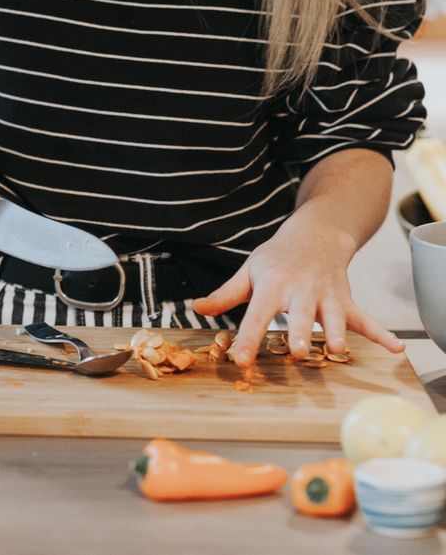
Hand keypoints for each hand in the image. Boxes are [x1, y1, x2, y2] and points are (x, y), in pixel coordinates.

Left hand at [191, 213, 404, 367]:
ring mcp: (326, 295)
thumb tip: (196, 308)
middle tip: (298, 352)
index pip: (256, 315)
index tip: (240, 360)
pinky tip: (396, 350)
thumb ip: (226, 294)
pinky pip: (365, 319)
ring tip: (337, 349)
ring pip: (333, 315)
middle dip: (300, 333)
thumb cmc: (278, 258)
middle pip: (299, 315)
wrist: (315, 232)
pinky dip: (381, 334)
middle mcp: (300, 291)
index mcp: (272, 286)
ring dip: (336, 332)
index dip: (247, 338)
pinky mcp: (345, 300)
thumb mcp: (249, 271)